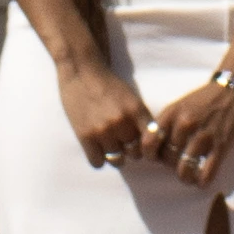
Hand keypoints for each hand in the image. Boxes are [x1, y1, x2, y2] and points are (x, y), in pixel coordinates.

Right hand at [51, 51, 156, 170]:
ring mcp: (103, 131)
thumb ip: (141, 118)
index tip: (143, 145)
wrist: (82, 70)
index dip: (149, 147)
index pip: (152, 142)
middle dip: (131, 151)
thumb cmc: (108, 84)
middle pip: (135, 153)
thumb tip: (150, 143)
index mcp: (137, 111)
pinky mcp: (85, 136)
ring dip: (115, 156)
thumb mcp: (131, 97)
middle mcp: (122, 122)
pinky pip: (97, 163)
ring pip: (117, 160)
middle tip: (123, 143)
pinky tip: (96, 149)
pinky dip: (98, 159)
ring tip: (109, 146)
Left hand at [147, 70, 233, 187]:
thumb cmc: (204, 99)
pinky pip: (207, 172)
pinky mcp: (221, 145)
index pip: (149, 142)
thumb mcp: (179, 105)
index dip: (150, 154)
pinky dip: (202, 181)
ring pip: (184, 169)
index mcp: (171, 114)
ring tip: (188, 176)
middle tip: (177, 163)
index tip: (157, 157)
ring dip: (185, 177)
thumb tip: (157, 150)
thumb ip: (166, 124)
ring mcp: (203, 135)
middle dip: (170, 165)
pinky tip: (202, 180)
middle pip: (167, 158)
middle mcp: (184, 124)